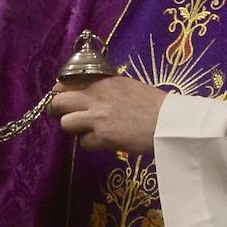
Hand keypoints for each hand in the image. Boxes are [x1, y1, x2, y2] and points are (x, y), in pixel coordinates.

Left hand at [48, 75, 168, 154]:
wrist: (170, 123)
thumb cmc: (154, 104)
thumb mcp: (126, 86)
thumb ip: (105, 88)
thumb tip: (87, 93)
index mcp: (103, 82)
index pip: (66, 82)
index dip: (60, 92)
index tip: (62, 98)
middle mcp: (96, 96)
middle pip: (58, 101)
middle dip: (56, 110)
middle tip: (64, 116)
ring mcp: (98, 117)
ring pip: (66, 123)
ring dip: (75, 129)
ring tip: (88, 130)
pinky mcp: (103, 137)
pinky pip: (84, 143)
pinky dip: (92, 144)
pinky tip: (105, 141)